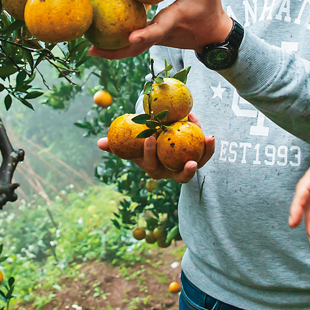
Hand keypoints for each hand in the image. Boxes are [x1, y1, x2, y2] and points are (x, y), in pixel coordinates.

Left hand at [87, 0, 231, 59]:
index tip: (130, 37)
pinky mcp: (155, 39)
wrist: (214, 35)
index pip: (157, 29)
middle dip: (114, 51)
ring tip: (90, 48)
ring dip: (112, 51)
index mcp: (172, 20)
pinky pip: (135, 44)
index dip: (144, 34)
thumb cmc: (211, 8)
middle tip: (90, 50)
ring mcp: (157, 39)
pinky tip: (101, 37)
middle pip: (136, 47)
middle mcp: (161, 34)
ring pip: (133, 49)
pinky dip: (119, 44)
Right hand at [97, 114, 213, 183]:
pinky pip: (204, 153)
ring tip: (208, 138)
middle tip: (190, 163)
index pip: (151, 164)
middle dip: (186, 172)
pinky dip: (207, 144)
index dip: (149, 153)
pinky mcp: (198, 158)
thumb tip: (100, 143)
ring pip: (198, 165)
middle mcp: (171, 172)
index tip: (149, 137)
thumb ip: (115, 145)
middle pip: (180, 177)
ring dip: (205, 154)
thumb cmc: (142, 142)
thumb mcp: (128, 144)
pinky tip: (209, 132)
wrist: (158, 140)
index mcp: (154, 168)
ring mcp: (186, 166)